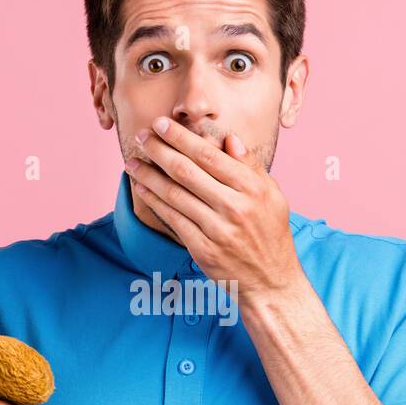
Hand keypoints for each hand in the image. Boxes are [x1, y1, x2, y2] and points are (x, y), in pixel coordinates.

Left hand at [125, 115, 305, 300]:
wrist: (271, 281)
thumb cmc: (271, 234)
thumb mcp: (272, 195)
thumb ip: (250, 166)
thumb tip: (229, 139)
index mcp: (252, 189)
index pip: (209, 155)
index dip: (181, 137)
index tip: (161, 124)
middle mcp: (235, 207)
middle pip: (187, 171)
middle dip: (159, 150)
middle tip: (141, 136)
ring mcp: (217, 230)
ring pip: (175, 195)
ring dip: (149, 176)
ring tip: (133, 162)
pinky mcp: (203, 250)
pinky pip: (173, 220)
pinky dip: (154, 202)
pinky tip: (142, 189)